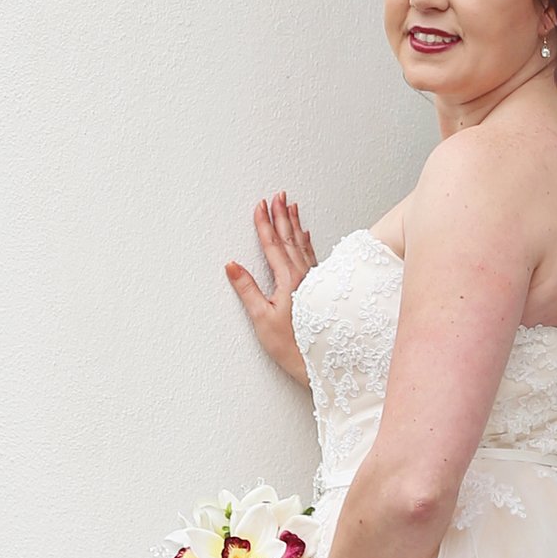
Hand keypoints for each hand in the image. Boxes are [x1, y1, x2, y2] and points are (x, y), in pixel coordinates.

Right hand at [224, 192, 317, 380]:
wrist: (324, 361)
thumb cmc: (293, 346)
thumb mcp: (263, 319)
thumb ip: (247, 290)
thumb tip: (232, 266)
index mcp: (289, 280)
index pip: (272, 245)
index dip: (264, 224)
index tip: (259, 205)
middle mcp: (304, 276)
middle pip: (289, 239)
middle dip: (282, 216)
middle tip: (278, 195)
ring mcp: (314, 281)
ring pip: (302, 244)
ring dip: (296, 224)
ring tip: (292, 207)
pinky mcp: (320, 289)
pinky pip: (312, 255)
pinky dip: (307, 242)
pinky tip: (307, 236)